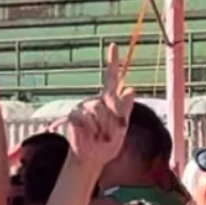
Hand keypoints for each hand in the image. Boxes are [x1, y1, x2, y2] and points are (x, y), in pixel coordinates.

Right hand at [66, 44, 135, 168]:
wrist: (93, 159)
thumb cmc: (108, 144)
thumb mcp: (122, 127)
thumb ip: (126, 109)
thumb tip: (131, 88)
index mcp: (108, 100)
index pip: (111, 78)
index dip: (112, 61)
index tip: (113, 45)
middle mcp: (95, 101)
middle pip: (109, 101)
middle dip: (114, 120)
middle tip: (112, 134)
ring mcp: (83, 107)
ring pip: (98, 109)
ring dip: (104, 127)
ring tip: (101, 137)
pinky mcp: (74, 116)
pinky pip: (85, 117)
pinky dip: (91, 129)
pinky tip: (90, 136)